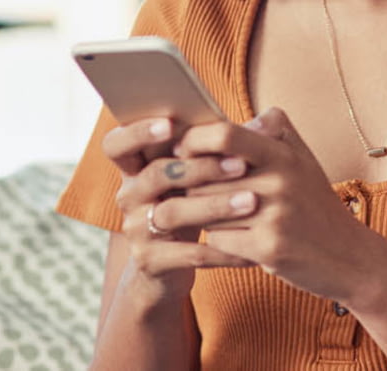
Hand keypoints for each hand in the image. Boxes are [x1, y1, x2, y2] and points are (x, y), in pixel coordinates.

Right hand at [102, 117, 257, 288]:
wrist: (170, 266)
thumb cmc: (192, 203)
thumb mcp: (198, 174)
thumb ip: (223, 146)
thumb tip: (270, 119)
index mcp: (136, 166)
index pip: (116, 144)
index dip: (138, 132)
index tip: (171, 124)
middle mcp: (129, 195)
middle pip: (155, 175)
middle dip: (200, 167)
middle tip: (241, 164)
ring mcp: (136, 229)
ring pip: (172, 213)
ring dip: (215, 206)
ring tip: (252, 202)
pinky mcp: (150, 261)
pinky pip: (189, 254)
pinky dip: (223, 250)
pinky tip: (250, 248)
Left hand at [175, 108, 386, 304]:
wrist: (349, 256)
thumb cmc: (316, 205)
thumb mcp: (303, 158)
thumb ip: (274, 130)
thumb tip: (239, 119)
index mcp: (284, 154)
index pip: (225, 135)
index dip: (194, 140)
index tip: (182, 150)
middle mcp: (280, 181)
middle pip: (206, 176)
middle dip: (192, 185)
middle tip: (193, 190)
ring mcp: (274, 216)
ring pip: (207, 209)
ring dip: (203, 215)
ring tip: (219, 216)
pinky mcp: (268, 249)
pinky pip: (218, 240)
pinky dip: (219, 240)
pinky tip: (235, 239)